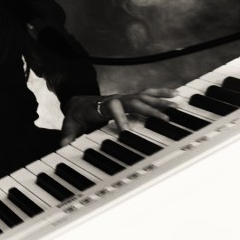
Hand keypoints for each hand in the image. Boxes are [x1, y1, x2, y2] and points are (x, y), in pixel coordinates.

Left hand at [60, 88, 178, 144]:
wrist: (78, 102)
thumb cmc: (76, 114)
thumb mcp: (69, 125)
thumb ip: (68, 135)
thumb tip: (63, 146)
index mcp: (101, 106)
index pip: (112, 109)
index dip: (120, 118)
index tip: (127, 131)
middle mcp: (115, 99)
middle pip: (134, 102)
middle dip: (149, 110)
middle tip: (164, 119)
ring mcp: (123, 98)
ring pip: (143, 96)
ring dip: (160, 100)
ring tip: (176, 104)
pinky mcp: (130, 98)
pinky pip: (147, 94)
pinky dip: (161, 93)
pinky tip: (175, 94)